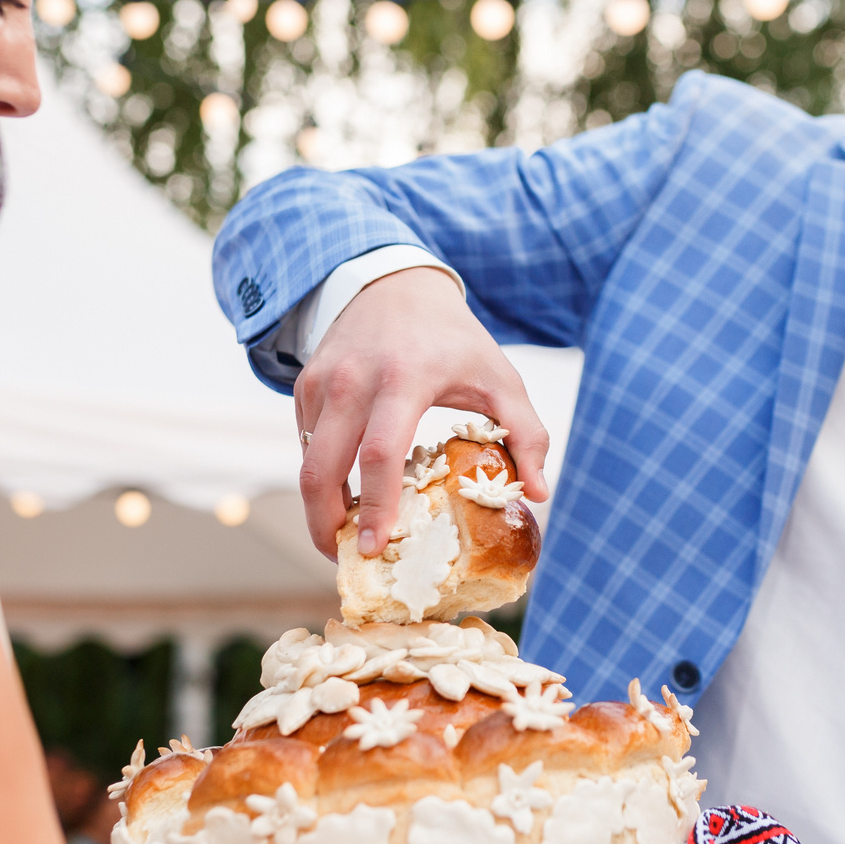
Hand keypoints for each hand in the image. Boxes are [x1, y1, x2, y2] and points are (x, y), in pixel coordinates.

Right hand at [294, 266, 549, 557]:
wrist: (396, 284)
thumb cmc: (453, 338)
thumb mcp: (500, 377)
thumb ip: (526, 433)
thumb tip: (538, 492)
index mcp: (404, 378)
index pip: (380, 453)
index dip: (376, 507)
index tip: (376, 547)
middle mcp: (353, 381)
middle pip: (322, 468)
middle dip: (326, 524)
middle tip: (349, 559)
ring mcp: (321, 382)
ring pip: (306, 462)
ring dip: (319, 507)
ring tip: (345, 536)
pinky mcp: (305, 385)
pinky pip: (306, 443)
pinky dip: (320, 476)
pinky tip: (344, 496)